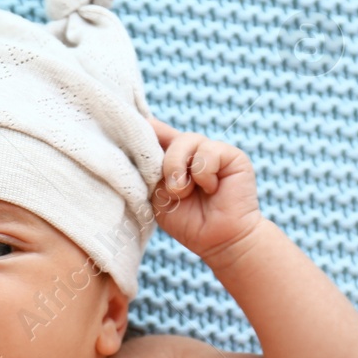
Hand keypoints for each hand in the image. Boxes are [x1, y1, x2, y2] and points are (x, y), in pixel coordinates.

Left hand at [145, 114, 263, 264]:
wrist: (217, 240)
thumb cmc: (186, 220)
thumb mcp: (157, 193)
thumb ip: (149, 168)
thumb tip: (139, 137)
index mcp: (171, 157)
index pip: (154, 132)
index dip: (142, 126)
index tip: (126, 117)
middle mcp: (191, 150)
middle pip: (167, 136)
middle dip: (164, 163)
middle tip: (171, 189)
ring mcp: (212, 150)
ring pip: (187, 140)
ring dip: (180, 169)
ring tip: (185, 192)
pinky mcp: (232, 155)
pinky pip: (208, 152)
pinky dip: (204, 174)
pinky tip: (212, 189)